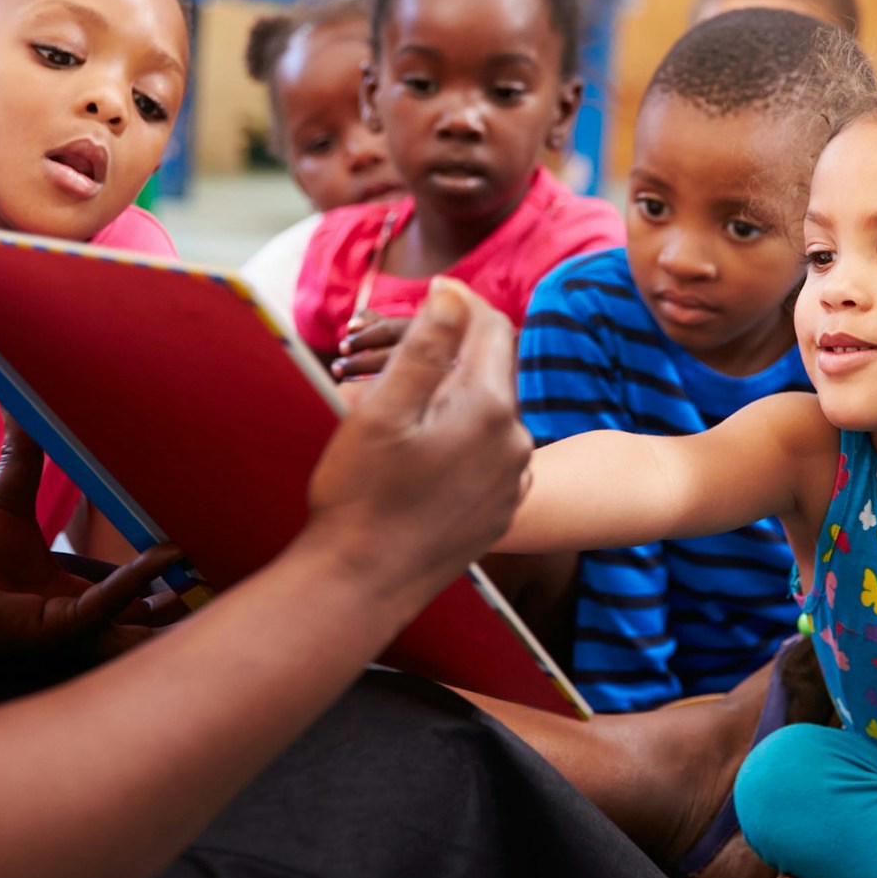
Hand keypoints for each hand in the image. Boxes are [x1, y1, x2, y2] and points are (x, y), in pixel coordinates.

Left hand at [0, 418, 192, 658]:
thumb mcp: (9, 494)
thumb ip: (27, 450)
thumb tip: (25, 397)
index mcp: (76, 594)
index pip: (136, 595)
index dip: (169, 576)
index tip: (200, 541)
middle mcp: (80, 615)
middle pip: (149, 622)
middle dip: (189, 602)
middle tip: (230, 565)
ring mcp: (71, 626)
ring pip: (140, 625)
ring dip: (175, 599)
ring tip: (207, 560)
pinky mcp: (54, 629)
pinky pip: (106, 607)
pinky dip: (136, 583)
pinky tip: (162, 556)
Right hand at [306, 278, 530, 594]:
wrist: (361, 585)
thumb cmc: (361, 497)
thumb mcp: (383, 410)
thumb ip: (426, 345)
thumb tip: (452, 292)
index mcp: (488, 408)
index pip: (493, 327)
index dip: (462, 302)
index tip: (432, 292)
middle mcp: (515, 442)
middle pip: (493, 371)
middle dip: (455, 354)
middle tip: (403, 354)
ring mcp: (512, 481)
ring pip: (491, 415)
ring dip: (457, 399)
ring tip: (405, 412)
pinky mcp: (501, 510)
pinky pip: (489, 456)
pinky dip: (463, 440)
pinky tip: (423, 456)